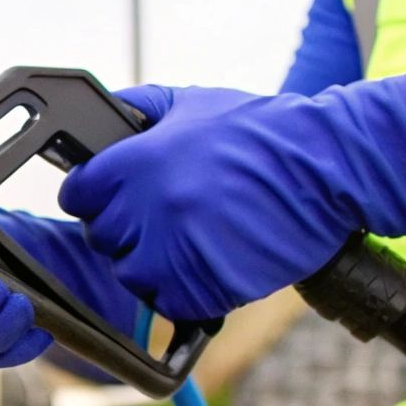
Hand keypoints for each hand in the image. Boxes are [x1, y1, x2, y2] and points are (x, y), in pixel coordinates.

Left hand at [59, 66, 405, 320]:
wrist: (328, 167)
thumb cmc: (263, 134)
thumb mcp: (194, 103)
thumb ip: (140, 108)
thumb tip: (104, 115)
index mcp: (138, 162)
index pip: (78, 195)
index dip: (94, 197)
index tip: (112, 199)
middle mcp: (150, 208)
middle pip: (103, 238)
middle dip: (128, 230)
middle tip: (166, 217)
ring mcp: (177, 250)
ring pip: (132, 275)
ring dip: (154, 264)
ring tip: (192, 241)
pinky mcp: (206, 286)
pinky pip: (169, 302)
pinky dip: (185, 291)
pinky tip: (211, 261)